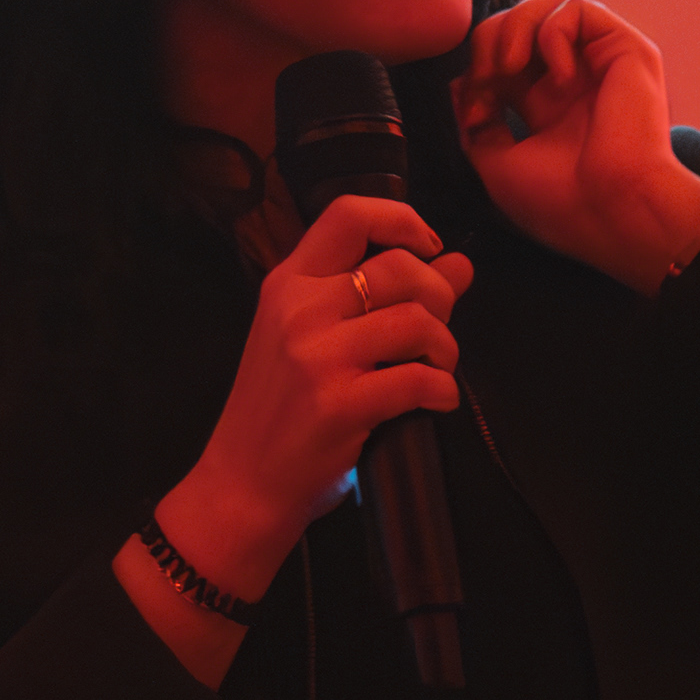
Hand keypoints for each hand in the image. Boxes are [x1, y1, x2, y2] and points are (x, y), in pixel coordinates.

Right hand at [172, 194, 469, 594]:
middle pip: (400, 267)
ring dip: (446, 348)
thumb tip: (459, 266)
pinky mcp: (338, 404)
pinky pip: (419, 380)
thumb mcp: (312, 341)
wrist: (241, 486)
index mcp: (288, 284)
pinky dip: (443, 391)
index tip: (429, 250)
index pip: (349, 214)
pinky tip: (437, 403)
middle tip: (435, 333)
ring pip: (418, 321)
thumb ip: (378, 298)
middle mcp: (299, 309)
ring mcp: (317, 356)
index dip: (405, 220)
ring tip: (437, 370)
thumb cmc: (278, 412)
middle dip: (440, 297)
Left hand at [454, 0, 699, 294]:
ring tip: (509, 67)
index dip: (479, 66)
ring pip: (549, 3)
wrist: (614, 212)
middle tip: (487, 77)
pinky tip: (558, 77)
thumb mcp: (498, 165)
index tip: (474, 107)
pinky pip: (578, 9)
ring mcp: (601, 61)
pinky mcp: (626, 49)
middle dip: (490, 39)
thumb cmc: (562, 201)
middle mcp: (576, 77)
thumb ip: (478, 124)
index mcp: (549, 103)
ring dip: (515, 27)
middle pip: (522, 21)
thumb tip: (460, 85)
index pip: (506, 54)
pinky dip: (553, 33)